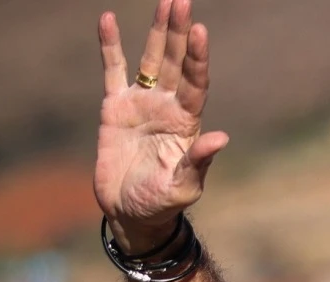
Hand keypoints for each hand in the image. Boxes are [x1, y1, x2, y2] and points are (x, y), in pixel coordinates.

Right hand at [94, 0, 227, 251]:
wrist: (132, 213)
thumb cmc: (163, 203)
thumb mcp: (184, 186)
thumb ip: (199, 162)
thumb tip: (221, 138)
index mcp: (187, 123)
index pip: (196, 83)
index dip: (197, 58)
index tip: (200, 31)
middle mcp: (168, 107)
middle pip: (177, 62)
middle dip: (180, 32)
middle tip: (182, 0)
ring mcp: (142, 104)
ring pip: (153, 60)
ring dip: (159, 32)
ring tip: (166, 2)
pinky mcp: (116, 107)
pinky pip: (113, 70)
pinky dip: (111, 46)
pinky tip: (108, 19)